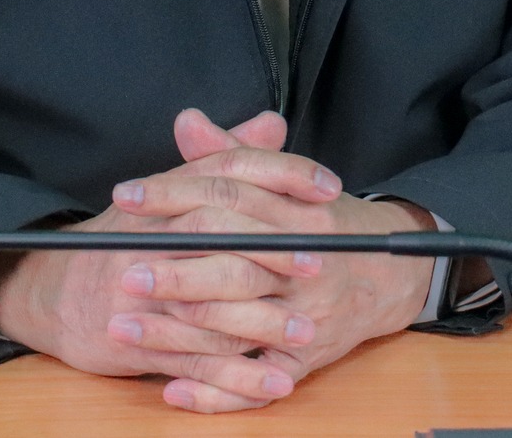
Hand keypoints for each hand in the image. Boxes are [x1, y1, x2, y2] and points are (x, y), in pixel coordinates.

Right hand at [0, 111, 309, 409]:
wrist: (53, 292)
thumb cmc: (125, 240)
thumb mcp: (171, 191)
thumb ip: (225, 158)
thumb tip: (272, 125)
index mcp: (166, 198)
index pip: (227, 173)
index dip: (281, 176)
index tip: (328, 188)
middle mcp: (152, 239)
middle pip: (218, 233)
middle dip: (274, 249)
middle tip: (321, 262)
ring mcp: (143, 295)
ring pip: (210, 304)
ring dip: (263, 322)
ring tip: (308, 332)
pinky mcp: (139, 344)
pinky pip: (194, 362)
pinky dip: (237, 378)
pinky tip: (276, 382)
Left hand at [106, 109, 437, 411]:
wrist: (392, 276)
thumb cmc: (326, 224)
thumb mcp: (288, 183)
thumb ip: (233, 154)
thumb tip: (187, 122)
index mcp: (298, 213)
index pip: (230, 195)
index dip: (174, 194)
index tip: (125, 196)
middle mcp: (305, 265)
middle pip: (233, 264)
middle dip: (174, 271)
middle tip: (119, 269)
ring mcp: (306, 317)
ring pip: (237, 326)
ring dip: (177, 333)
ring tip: (124, 327)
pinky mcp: (304, 362)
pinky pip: (257, 382)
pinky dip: (215, 391)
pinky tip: (171, 387)